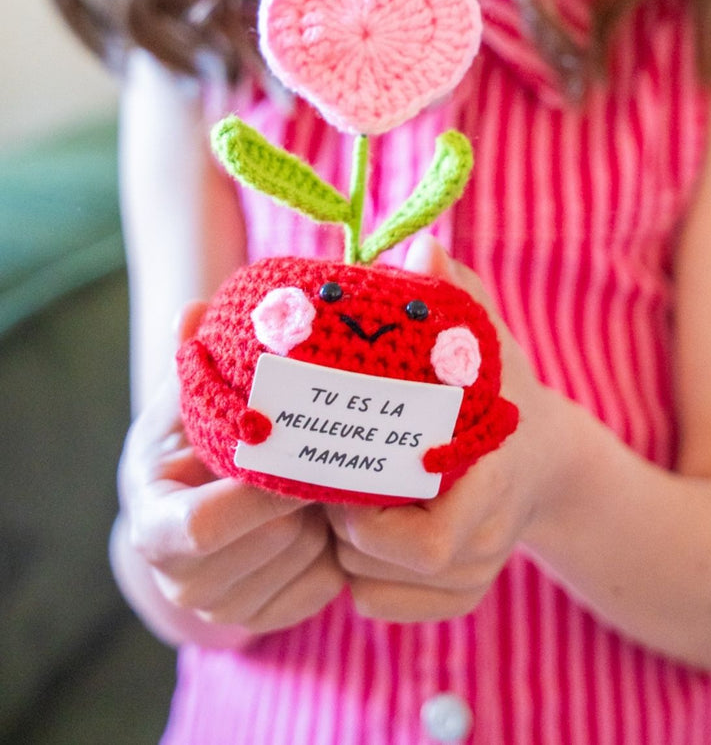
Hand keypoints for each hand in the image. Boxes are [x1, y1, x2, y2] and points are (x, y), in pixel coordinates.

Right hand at [115, 304, 345, 643]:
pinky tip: (324, 516)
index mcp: (153, 523)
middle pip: (271, 539)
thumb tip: (194, 311)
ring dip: (325, 518)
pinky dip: (336, 549)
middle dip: (304, 494)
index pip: (203, 525)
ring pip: (306, 561)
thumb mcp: (183, 402)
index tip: (298, 449)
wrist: (189, 509)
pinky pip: (326, 585)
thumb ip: (191, 360)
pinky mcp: (264, 620)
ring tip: (321, 481)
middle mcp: (180, 578)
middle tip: (325, 451)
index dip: (257, 492)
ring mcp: (222, 607)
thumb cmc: (189, 444)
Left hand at [326, 235, 558, 622]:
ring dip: (341, 551)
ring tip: (336, 499)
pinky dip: (358, 578)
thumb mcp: (488, 340)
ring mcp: (474, 578)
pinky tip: (360, 532)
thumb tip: (424, 246)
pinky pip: (379, 607)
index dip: (369, 524)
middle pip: (383, 569)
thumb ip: (458, 295)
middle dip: (339, 528)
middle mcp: (486, 543)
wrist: (546, 459)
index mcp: (491, 483)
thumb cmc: (505, 393)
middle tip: (319, 482)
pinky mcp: (457, 598)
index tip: (339, 479)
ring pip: (371, 590)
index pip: (429, 545)